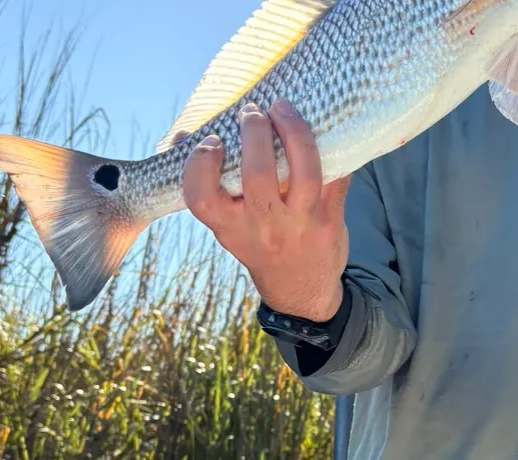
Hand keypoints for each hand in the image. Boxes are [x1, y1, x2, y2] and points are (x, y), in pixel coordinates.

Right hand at [182, 99, 350, 320]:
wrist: (301, 292)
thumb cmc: (259, 244)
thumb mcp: (228, 225)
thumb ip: (209, 186)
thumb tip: (181, 137)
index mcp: (230, 228)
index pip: (202, 197)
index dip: (201, 163)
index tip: (211, 142)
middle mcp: (264, 228)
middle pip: (258, 174)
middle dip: (255, 130)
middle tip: (253, 111)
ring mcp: (299, 226)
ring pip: (304, 172)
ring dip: (295, 131)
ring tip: (283, 109)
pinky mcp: (329, 221)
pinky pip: (336, 176)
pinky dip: (331, 149)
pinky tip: (320, 133)